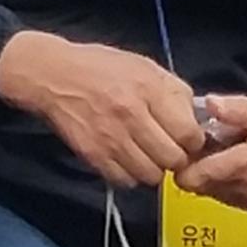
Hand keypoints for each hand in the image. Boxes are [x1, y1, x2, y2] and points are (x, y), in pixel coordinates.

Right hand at [0, 29, 210, 190]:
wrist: (51, 75)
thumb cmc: (100, 67)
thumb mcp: (142, 65)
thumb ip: (173, 91)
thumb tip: (195, 118)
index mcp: (147, 88)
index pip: (189, 133)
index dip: (193, 140)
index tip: (186, 137)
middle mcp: (131, 115)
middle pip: (173, 159)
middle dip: (175, 157)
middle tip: (167, 148)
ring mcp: (110, 138)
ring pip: (151, 175)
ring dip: (153, 168)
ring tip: (146, 154)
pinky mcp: (93, 155)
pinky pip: (125, 181)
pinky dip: (129, 175)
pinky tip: (126, 158)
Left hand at [185, 92, 246, 213]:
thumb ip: (239, 110)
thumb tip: (208, 104)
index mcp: (245, 166)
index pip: (192, 177)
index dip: (182, 160)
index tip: (190, 141)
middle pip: (201, 187)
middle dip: (199, 165)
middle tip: (213, 139)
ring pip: (218, 194)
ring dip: (217, 175)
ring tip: (236, 148)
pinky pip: (238, 199)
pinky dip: (234, 184)